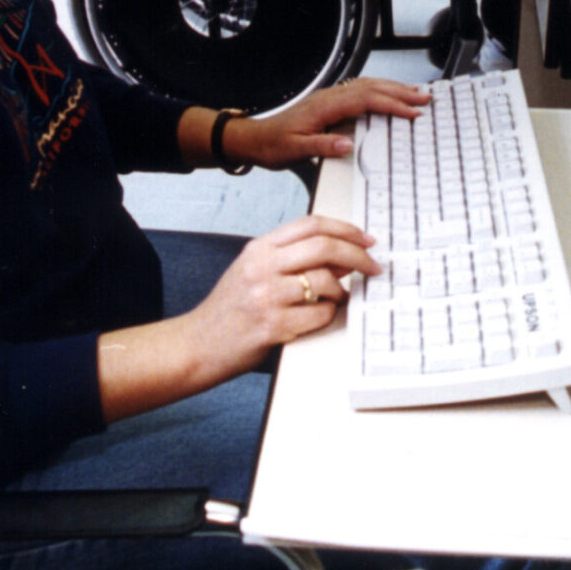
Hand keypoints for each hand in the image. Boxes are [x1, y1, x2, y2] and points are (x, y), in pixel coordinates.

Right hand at [95, 213, 383, 417]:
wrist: (198, 345)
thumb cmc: (229, 310)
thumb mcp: (253, 270)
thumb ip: (290, 259)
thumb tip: (339, 256)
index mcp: (259, 248)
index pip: (311, 224)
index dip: (345, 228)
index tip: (366, 239)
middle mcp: (262, 266)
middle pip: (323, 247)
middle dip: (357, 256)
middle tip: (373, 266)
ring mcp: (266, 296)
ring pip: (325, 281)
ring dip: (342, 291)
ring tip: (340, 298)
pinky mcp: (272, 326)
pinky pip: (319, 314)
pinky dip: (329, 314)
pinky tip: (322, 316)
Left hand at [236, 77, 428, 167]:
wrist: (254, 139)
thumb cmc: (272, 145)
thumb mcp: (294, 151)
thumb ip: (321, 147)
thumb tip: (347, 144)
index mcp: (324, 106)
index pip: (365, 100)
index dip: (391, 104)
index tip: (411, 111)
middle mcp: (328, 97)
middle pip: (370, 88)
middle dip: (399, 91)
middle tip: (424, 97)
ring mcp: (329, 98)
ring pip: (366, 86)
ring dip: (391, 88)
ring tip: (414, 93)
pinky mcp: (328, 103)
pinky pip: (359, 91)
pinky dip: (378, 91)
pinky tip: (387, 95)